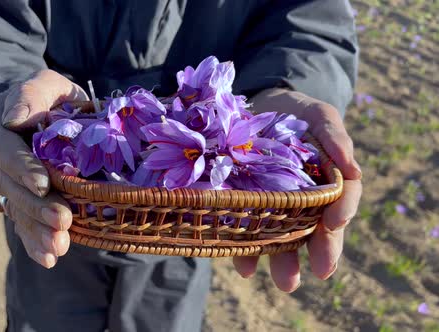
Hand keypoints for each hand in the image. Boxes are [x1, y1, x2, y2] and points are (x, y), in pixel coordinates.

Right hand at [0, 70, 87, 268]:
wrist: (48, 114)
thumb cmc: (51, 96)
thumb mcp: (47, 83)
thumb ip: (31, 93)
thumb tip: (13, 119)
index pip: (2, 146)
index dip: (21, 167)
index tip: (43, 184)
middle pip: (8, 183)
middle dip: (36, 206)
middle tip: (63, 221)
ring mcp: (0, 179)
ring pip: (14, 206)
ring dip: (36, 229)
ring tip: (59, 247)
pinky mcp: (14, 197)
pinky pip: (19, 220)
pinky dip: (33, 240)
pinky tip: (48, 258)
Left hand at [233, 88, 362, 291]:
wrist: (254, 110)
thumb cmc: (295, 113)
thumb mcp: (317, 116)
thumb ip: (335, 136)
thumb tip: (355, 170)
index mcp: (327, 179)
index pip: (342, 200)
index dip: (342, 212)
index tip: (335, 224)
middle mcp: (304, 199)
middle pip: (317, 228)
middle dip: (321, 250)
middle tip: (322, 270)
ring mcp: (274, 206)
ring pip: (284, 237)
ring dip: (285, 260)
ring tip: (288, 282)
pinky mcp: (244, 208)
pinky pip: (246, 232)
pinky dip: (245, 251)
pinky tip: (244, 267)